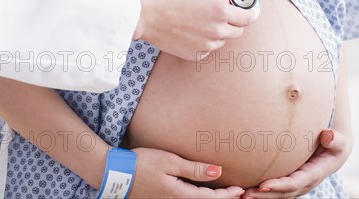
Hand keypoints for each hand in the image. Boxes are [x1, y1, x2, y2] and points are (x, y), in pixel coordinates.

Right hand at [129, 147, 244, 198]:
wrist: (117, 174)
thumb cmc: (143, 164)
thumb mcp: (170, 162)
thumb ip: (194, 169)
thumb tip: (218, 171)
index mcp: (180, 196)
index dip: (227, 196)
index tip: (241, 191)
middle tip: (239, 195)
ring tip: (225, 194)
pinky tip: (202, 193)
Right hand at [134, 0, 258, 60]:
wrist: (148, 16)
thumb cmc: (170, 0)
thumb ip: (217, 2)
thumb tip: (228, 5)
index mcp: (220, 11)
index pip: (247, 17)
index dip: (248, 13)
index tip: (247, 12)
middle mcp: (217, 30)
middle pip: (238, 31)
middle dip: (233, 23)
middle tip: (221, 15)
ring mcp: (207, 45)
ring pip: (221, 40)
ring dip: (217, 33)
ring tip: (199, 23)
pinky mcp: (196, 55)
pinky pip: (207, 49)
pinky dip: (204, 42)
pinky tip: (191, 33)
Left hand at [241, 129, 351, 198]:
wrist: (335, 150)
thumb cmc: (335, 144)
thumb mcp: (339, 142)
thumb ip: (335, 140)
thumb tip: (327, 135)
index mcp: (314, 175)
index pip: (294, 183)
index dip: (279, 186)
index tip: (263, 185)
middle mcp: (304, 183)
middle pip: (282, 193)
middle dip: (264, 196)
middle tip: (245, 195)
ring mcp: (296, 184)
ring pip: (277, 194)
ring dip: (260, 196)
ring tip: (241, 195)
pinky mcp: (290, 180)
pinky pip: (275, 189)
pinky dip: (261, 191)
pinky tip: (244, 187)